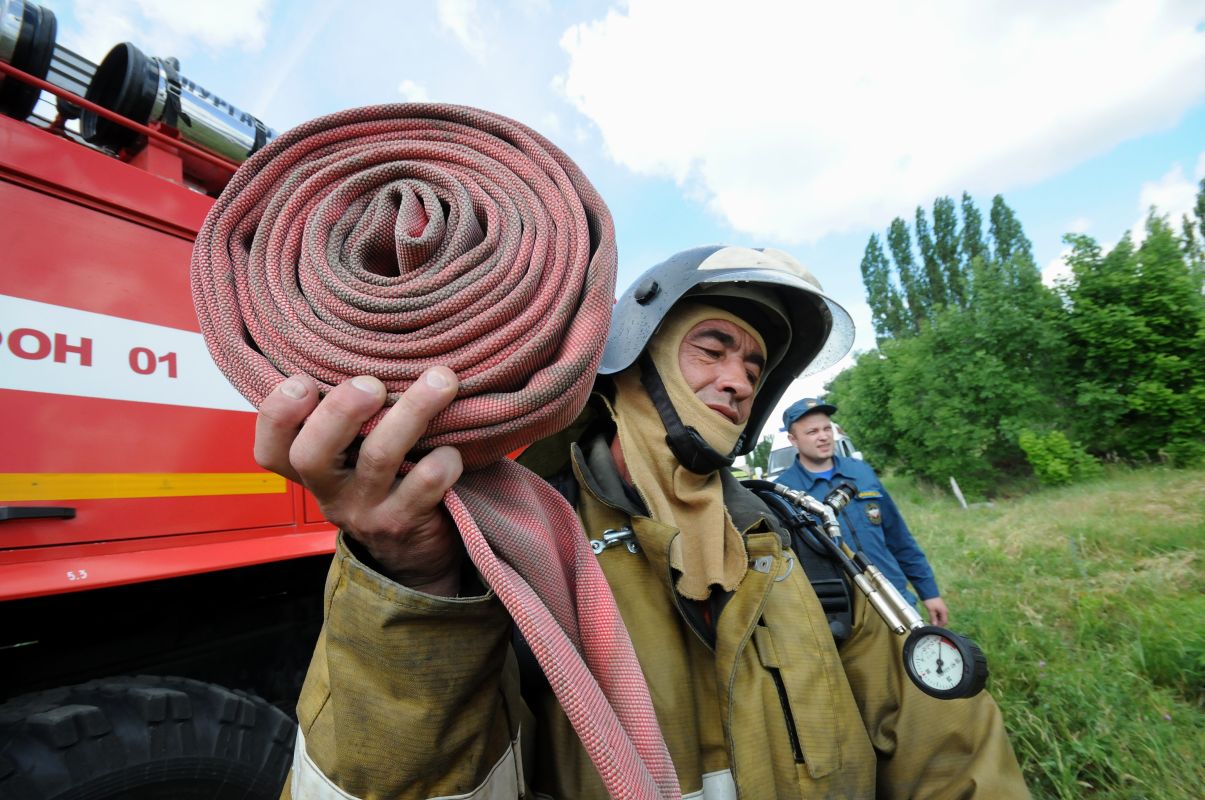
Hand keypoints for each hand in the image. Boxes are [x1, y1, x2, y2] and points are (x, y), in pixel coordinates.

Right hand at [254, 369, 464, 595]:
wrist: (415, 554)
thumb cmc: (386, 482)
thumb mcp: (354, 457)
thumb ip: (349, 419)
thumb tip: (372, 351)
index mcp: (312, 469)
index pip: (271, 448)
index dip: (276, 415)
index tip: (301, 381)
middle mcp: (330, 492)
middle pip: (312, 454)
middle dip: (340, 411)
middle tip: (371, 382)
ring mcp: (366, 510)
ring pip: (379, 458)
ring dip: (411, 414)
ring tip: (440, 381)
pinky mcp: (405, 523)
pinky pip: (423, 485)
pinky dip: (442, 461)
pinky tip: (453, 449)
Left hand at [923, 596, 949, 626]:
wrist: (929, 592)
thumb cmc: (930, 601)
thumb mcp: (931, 610)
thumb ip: (933, 618)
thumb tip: (934, 625)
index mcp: (944, 612)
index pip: (944, 622)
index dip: (940, 625)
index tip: (934, 627)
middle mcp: (945, 611)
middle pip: (943, 620)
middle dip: (938, 623)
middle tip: (932, 624)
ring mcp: (942, 609)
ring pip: (940, 617)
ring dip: (936, 620)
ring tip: (930, 621)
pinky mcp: (939, 607)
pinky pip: (939, 614)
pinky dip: (936, 616)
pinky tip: (931, 617)